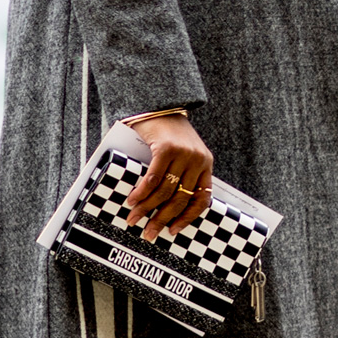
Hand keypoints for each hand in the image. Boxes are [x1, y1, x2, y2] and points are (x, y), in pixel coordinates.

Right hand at [123, 113, 214, 240]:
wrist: (160, 104)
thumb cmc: (168, 134)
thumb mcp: (182, 155)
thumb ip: (179, 175)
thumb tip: (163, 207)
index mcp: (205, 165)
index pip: (202, 199)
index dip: (187, 218)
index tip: (173, 231)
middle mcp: (198, 161)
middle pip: (180, 199)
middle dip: (162, 219)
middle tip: (149, 233)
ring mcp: (183, 154)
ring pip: (165, 191)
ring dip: (147, 208)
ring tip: (134, 218)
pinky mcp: (166, 148)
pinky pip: (153, 178)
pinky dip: (141, 192)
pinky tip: (132, 200)